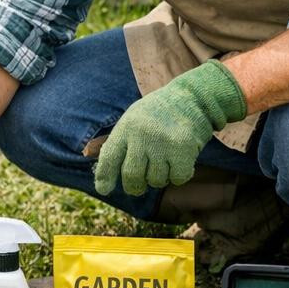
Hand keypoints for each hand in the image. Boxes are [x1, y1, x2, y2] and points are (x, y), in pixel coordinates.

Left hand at [93, 60, 246, 196]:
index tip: (103, 190)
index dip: (104, 176)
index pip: (109, 157)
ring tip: (164, 163)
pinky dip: (179, 176)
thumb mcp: (132, 119)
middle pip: (132, 176)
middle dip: (134, 187)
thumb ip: (117, 141)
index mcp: (126, 127)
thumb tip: (96, 167)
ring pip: (156, 180)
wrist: (192, 97)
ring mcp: (162, 142)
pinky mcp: (183, 149)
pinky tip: (179, 163)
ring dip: (160, 178)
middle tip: (139, 187)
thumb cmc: (158, 113)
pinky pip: (177, 178)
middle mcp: (142, 135)